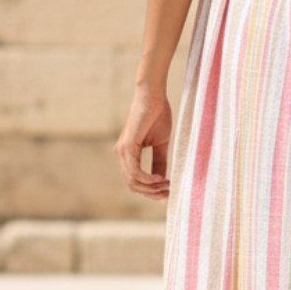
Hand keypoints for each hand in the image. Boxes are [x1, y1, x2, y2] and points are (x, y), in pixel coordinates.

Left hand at [114, 85, 171, 200]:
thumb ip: (159, 162)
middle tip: (168, 192)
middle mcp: (121, 154)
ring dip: (151, 187)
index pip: (135, 181)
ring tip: (167, 185)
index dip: (151, 191)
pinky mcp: (127, 146)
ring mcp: (122, 151)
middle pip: (133, 186)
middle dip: (151, 193)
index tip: (168, 192)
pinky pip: (134, 171)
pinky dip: (147, 179)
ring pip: (132, 182)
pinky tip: (160, 179)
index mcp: (128, 154)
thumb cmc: (157, 116)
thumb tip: (162, 180)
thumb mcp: (160, 144)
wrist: (154, 97)